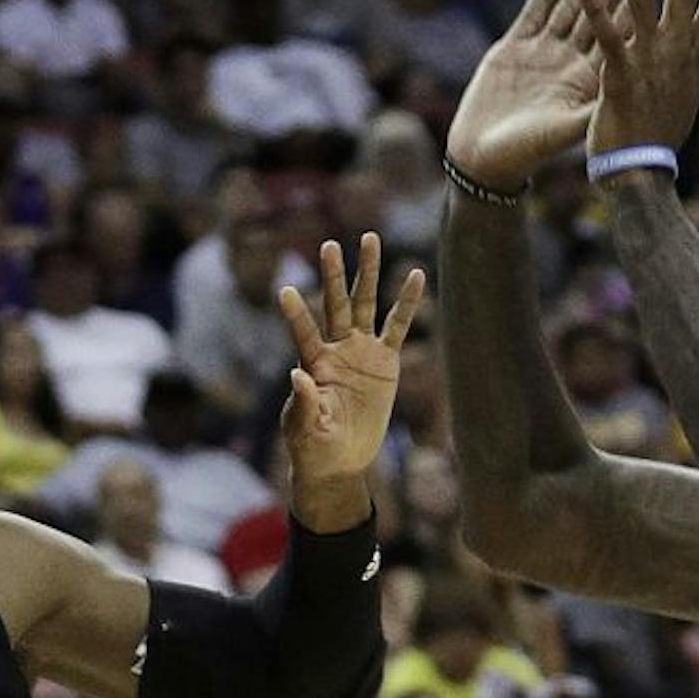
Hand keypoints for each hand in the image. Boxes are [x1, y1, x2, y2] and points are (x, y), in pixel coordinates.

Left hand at [276, 233, 425, 494]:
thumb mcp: (303, 429)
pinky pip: (397, 326)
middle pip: (336, 304)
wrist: (339, 460)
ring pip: (366, 304)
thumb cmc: (312, 445)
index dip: (295, 314)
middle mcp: (336, 349)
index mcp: (313, 363)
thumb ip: (302, 403)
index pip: (303, 332)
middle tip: (328, 245)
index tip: (283, 290)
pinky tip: (415, 275)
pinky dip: (406, 302)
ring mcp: (361, 351)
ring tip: (369, 237)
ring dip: (368, 272)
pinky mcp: (385, 361)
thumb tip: (295, 375)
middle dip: (334, 275)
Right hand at [444, 0, 624, 187]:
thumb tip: (630, 92)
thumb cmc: (527, 152)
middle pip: (598, 15)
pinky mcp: (512, 49)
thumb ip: (595, 107)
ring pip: (569, 8)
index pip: (617, 38)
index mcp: (588, 82)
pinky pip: (532, 14)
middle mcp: (569, 63)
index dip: (634, 10)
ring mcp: (541, 54)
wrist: (482, 158)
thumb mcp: (566, 129)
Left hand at [584, 0, 698, 161]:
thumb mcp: (683, 98)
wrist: (641, 175)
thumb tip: (695, 54)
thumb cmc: (658, 139)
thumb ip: (686, 69)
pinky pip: (606, 36)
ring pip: (645, 0)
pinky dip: (596, 8)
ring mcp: (650, 63)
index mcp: (695, 58)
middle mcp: (678, 54)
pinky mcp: (618, 78)